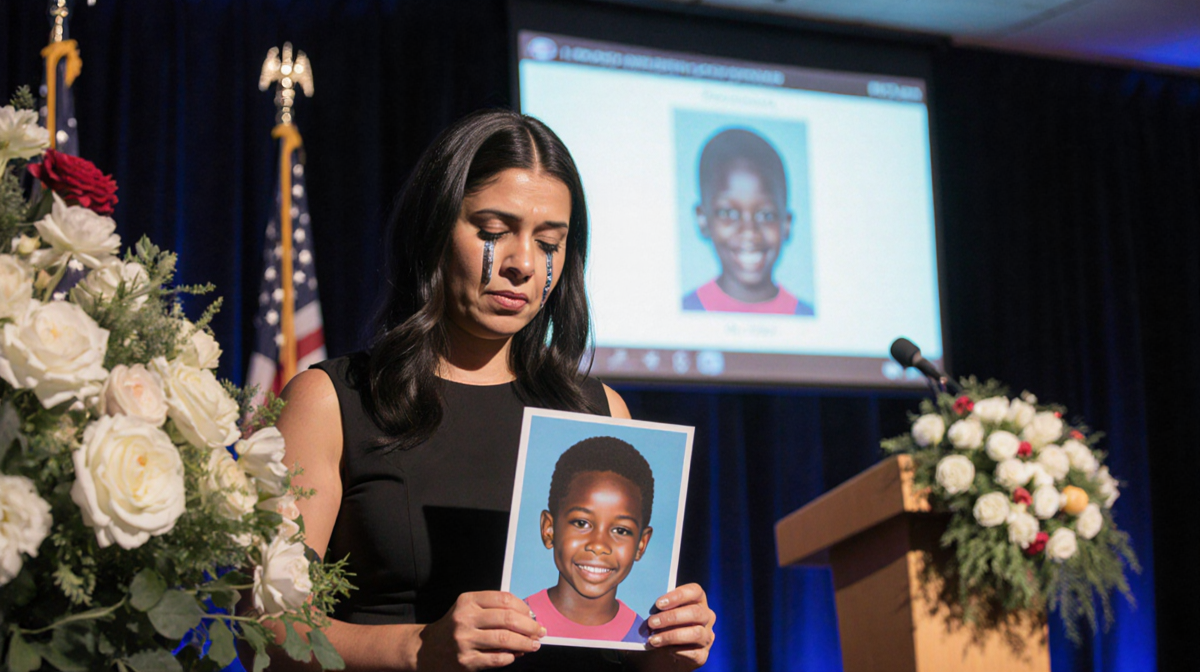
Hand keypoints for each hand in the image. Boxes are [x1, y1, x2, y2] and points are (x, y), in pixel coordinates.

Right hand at [414, 591, 545, 670]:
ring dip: (525, 643)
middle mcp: (465, 619)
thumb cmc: (456, 626)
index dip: (523, 607)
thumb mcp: (468, 609)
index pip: (503, 599)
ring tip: (534, 645)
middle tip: (540, 631)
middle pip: (508, 619)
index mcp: (467, 601)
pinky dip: (511, 656)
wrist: (427, 650)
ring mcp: (464, 641)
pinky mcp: (466, 661)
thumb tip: (528, 618)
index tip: (532, 615)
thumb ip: (494, 609)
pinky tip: (516, 655)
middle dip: (530, 626)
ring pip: (505, 639)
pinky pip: (497, 658)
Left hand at [628, 583, 715, 670]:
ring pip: (696, 633)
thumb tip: (644, 606)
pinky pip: (693, 652)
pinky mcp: (703, 654)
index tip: (659, 603)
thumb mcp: (660, 615)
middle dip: (671, 617)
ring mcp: (707, 636)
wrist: (664, 655)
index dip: (678, 596)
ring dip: (671, 636)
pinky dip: (677, 651)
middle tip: (652, 622)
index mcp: (697, 601)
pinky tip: (665, 650)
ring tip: (653, 639)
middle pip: (695, 612)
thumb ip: (658, 609)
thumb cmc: (662, 628)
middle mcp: (706, 617)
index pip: (695, 591)